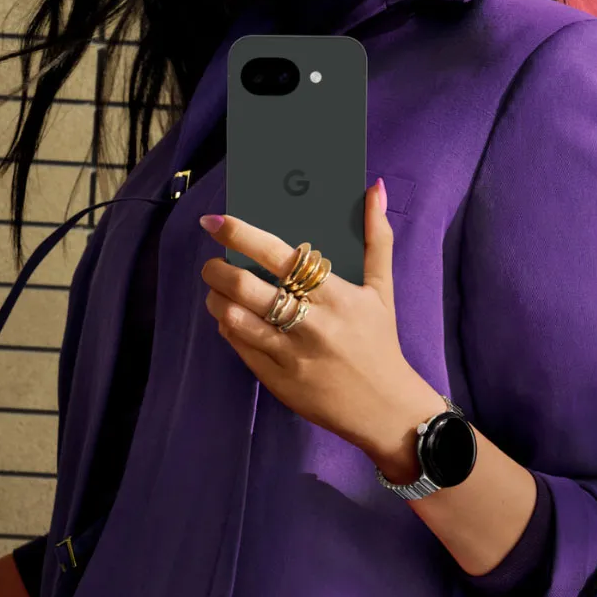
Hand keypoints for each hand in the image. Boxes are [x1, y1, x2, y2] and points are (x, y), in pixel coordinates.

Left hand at [199, 178, 444, 480]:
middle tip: (212, 262)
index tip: (214, 221)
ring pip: (232, 316)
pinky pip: (238, 345)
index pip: (277, 255)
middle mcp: (309, 322)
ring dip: (215, 297)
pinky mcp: (275, 379)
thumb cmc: (380, 341)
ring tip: (217, 289)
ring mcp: (289, 353)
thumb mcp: (382, 289)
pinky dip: (227, 325)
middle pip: (244, 286)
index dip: (240, 234)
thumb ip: (377, 236)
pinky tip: (231, 316)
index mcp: (334, 294)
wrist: (384, 408)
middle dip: (217, 268)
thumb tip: (375, 188)